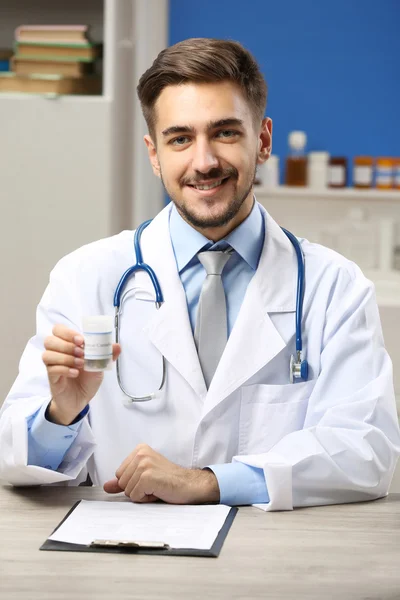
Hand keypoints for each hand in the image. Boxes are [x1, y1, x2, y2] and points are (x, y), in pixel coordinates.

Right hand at [42, 324, 120, 425]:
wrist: (81, 400)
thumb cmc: (87, 380)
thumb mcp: (99, 366)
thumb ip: (107, 355)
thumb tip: (117, 346)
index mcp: (68, 345)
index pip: (58, 330)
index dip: (68, 333)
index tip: (81, 341)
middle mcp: (57, 353)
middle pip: (49, 340)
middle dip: (66, 345)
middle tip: (81, 353)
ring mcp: (52, 366)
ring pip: (47, 354)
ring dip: (65, 357)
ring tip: (80, 364)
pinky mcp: (51, 378)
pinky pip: (51, 369)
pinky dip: (65, 370)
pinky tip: (75, 373)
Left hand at [103, 444, 219, 504]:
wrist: (189, 484)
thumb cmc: (168, 480)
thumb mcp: (144, 477)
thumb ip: (124, 480)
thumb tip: (106, 486)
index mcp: (139, 449)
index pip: (119, 474)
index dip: (133, 482)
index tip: (149, 479)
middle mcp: (141, 454)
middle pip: (121, 482)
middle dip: (136, 489)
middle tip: (154, 484)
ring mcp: (144, 464)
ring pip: (127, 491)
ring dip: (142, 494)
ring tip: (156, 487)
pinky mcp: (147, 477)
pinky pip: (135, 496)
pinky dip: (146, 498)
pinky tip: (158, 491)